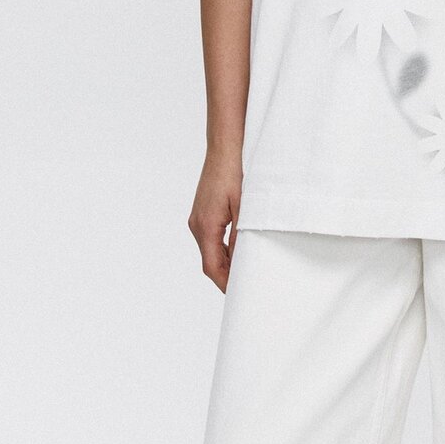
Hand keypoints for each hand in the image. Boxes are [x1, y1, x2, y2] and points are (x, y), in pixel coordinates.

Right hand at [189, 147, 242, 291]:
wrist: (224, 149)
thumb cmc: (234, 173)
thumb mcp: (245, 207)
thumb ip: (243, 235)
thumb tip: (244, 261)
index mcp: (206, 227)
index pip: (212, 267)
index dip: (226, 284)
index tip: (240, 295)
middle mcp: (197, 225)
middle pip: (210, 262)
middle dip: (227, 277)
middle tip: (247, 287)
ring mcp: (198, 219)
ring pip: (210, 251)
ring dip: (226, 263)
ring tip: (246, 271)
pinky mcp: (202, 213)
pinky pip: (211, 239)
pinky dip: (223, 250)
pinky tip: (238, 249)